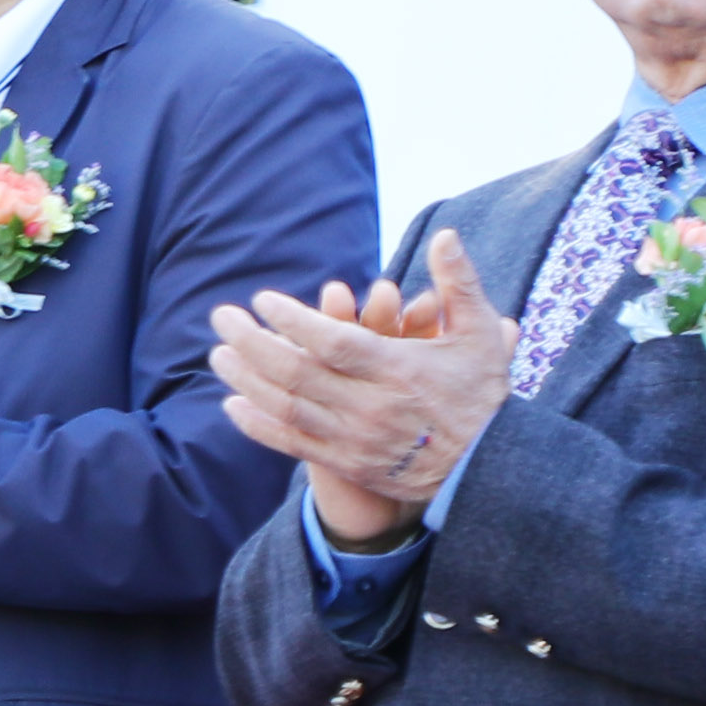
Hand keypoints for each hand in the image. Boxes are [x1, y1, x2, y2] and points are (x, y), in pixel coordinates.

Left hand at [209, 232, 517, 544]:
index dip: (294, 320)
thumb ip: (459, 283)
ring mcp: (354, 439)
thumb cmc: (481, 394)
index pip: (334, 342)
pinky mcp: (346, 464)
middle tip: (221, 317)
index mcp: (399, 369)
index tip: (262, 299)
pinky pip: (292, 444)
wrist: (487, 471)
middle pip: (296, 372)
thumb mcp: (481, 334)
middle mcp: (370, 406)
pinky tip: (233, 405)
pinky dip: (258, 426)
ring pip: (286, 407)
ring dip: (246, 379)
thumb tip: (444, 234)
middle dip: (252, 343)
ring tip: (219, 354)